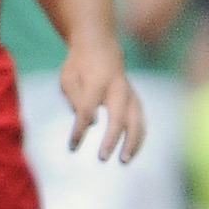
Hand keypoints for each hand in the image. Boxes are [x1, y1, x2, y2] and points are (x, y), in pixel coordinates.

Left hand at [58, 42, 146, 163]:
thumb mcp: (68, 78)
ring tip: (123, 161)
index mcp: (96, 82)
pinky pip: (140, 121)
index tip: (72, 147)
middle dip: (111, 139)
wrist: (101, 47)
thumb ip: (76, 100)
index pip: (87, 110)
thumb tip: (91, 124)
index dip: (79, 130)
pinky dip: (138, 138)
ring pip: (136, 121)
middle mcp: (117, 88)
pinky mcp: (136, 100)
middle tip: (102, 158)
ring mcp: (130, 94)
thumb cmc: (79, 65)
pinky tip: (130, 153)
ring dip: (131, 142)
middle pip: (118, 117)